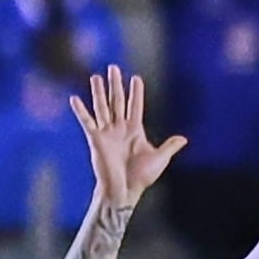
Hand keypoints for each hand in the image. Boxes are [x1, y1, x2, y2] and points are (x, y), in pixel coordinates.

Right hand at [76, 66, 183, 210]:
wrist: (125, 191)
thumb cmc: (141, 177)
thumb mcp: (159, 159)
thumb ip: (169, 146)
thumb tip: (183, 139)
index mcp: (135, 130)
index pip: (135, 106)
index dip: (136, 93)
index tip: (136, 78)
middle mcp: (120, 128)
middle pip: (117, 101)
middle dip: (116, 85)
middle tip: (113, 68)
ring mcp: (107, 133)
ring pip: (102, 107)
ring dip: (99, 92)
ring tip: (96, 76)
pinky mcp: (96, 139)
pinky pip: (87, 122)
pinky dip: (81, 111)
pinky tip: (74, 99)